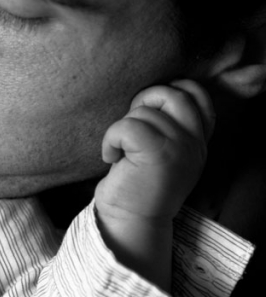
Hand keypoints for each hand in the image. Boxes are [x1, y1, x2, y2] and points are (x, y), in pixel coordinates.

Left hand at [96, 79, 214, 223]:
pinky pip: (127, 125)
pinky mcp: (157, 154)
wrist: (131, 221)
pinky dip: (111, 138)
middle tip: (130, 126)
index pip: (199, 97)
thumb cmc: (136, 183)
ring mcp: (180, 148)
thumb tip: (148, 94)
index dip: (174, 89)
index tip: (150, 107)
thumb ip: (167, 125)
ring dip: (121, 127)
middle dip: (145, 99)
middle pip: (174, 94)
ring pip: (145, 111)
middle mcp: (194, 144)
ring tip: (119, 150)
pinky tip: (110, 156)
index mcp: (197, 141)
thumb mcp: (162, 152)